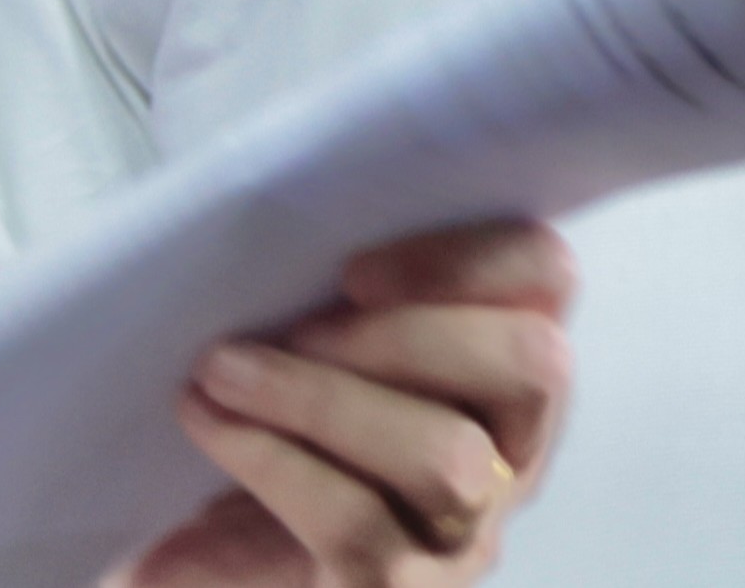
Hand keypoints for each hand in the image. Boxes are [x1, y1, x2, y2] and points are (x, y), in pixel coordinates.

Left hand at [121, 221, 574, 587]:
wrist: (197, 560)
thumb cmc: (259, 425)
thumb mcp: (300, 334)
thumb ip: (329, 274)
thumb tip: (285, 193)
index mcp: (497, 363)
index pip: (547, 276)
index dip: (471, 254)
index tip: (353, 267)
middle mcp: (509, 453)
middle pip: (532, 365)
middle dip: (407, 333)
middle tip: (297, 326)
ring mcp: (461, 536)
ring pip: (448, 456)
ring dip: (322, 397)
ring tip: (221, 371)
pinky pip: (360, 526)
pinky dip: (272, 459)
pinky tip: (210, 423)